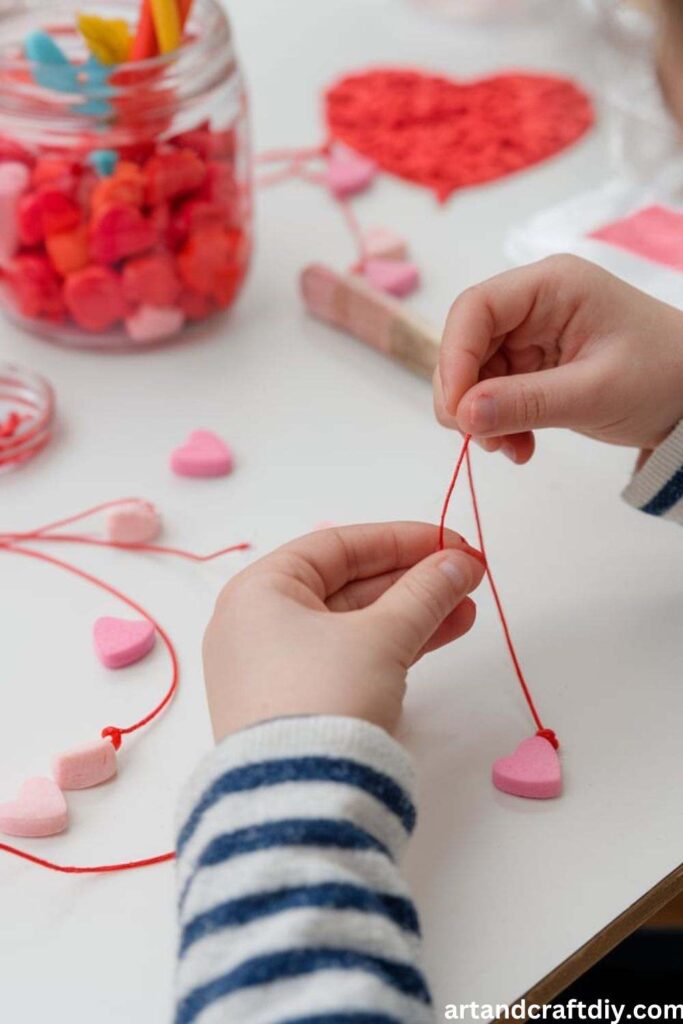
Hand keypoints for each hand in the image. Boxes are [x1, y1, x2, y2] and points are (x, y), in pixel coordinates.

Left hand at [203, 522, 484, 740]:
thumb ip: (424, 593)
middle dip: (413, 580)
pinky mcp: (296, 705)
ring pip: (353, 625)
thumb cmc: (327, 697)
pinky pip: (348, 659)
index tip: (452, 543)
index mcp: (259, 591)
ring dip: (411, 614)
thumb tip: (457, 564)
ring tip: (466, 610)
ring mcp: (274, 668)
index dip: (400, 540)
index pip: (337, 547)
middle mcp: (257, 625)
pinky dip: (390, 647)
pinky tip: (437, 637)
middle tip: (467, 577)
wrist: (298, 801)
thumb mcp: (381, 636)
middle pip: (347, 585)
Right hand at [434, 255, 682, 462]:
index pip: (476, 309)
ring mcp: (532, 334)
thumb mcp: (594, 393)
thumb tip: (463, 415)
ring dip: (481, 417)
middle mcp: (535, 303)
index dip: (455, 357)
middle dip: (465, 395)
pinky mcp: (534, 365)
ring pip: (476, 374)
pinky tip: (520, 447)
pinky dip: (498, 424)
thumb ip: (526, 403)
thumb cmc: (662, 377)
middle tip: (477, 440)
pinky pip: (495, 393)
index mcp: (552, 286)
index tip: (455, 410)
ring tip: (510, 450)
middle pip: (468, 342)